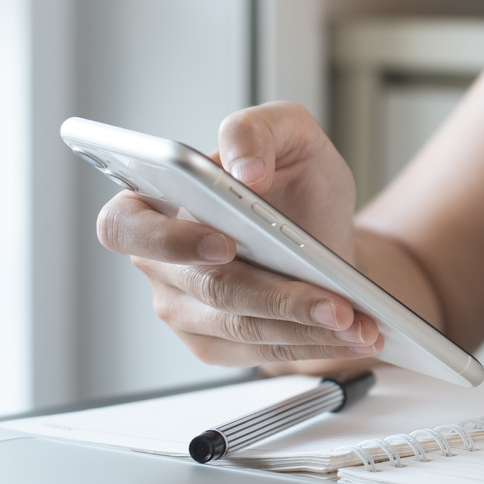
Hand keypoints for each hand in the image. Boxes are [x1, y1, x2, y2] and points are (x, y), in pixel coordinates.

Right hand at [94, 102, 385, 368]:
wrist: (321, 240)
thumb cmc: (294, 185)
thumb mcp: (290, 135)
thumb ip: (258, 131)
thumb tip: (244, 168)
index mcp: (156, 199)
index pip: (124, 224)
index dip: (169, 238)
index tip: (224, 243)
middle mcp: (160, 261)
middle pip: (209, 287)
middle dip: (278, 297)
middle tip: (333, 301)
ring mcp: (184, 308)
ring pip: (242, 328)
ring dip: (308, 327)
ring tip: (360, 320)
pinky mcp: (215, 345)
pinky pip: (262, 352)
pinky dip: (313, 344)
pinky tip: (352, 335)